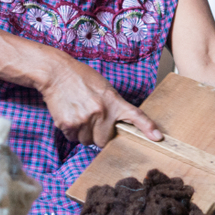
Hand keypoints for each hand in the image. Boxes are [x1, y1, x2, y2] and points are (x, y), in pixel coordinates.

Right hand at [37, 56, 160, 146]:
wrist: (56, 72)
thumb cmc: (81, 78)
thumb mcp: (104, 88)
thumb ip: (113, 106)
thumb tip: (116, 126)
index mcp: (113, 101)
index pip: (135, 115)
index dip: (147, 128)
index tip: (157, 137)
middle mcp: (101, 112)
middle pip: (104, 141)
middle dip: (99, 136)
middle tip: (93, 121)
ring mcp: (84, 120)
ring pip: (87, 141)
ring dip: (84, 133)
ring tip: (80, 115)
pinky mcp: (68, 124)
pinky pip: (73, 138)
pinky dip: (72, 131)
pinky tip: (70, 115)